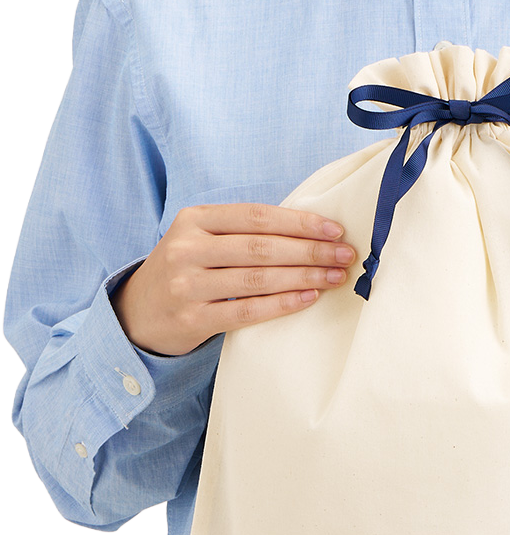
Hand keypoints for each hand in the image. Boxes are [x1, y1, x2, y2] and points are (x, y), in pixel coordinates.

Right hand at [110, 202, 355, 356]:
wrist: (139, 312)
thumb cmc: (188, 269)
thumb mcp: (203, 238)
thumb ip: (244, 231)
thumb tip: (312, 230)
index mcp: (194, 219)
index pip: (256, 216)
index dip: (299, 222)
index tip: (335, 229)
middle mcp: (187, 248)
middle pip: (261, 247)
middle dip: (310, 251)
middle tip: (345, 255)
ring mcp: (187, 285)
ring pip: (258, 279)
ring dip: (304, 277)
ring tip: (335, 277)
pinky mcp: (192, 318)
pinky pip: (247, 311)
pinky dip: (283, 304)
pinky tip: (309, 298)